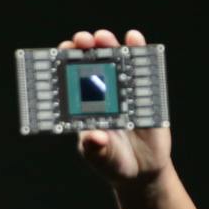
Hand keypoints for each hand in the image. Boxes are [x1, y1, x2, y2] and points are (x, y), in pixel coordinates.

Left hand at [59, 28, 171, 185]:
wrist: (143, 171)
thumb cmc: (113, 162)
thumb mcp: (102, 158)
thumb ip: (96, 149)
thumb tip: (94, 137)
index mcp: (83, 106)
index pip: (70, 78)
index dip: (65, 61)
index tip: (63, 51)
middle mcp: (102, 92)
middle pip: (91, 63)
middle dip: (84, 47)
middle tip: (82, 40)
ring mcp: (123, 89)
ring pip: (114, 60)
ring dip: (108, 44)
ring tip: (103, 37)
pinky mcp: (145, 91)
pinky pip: (141, 68)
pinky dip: (137, 50)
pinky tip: (133, 37)